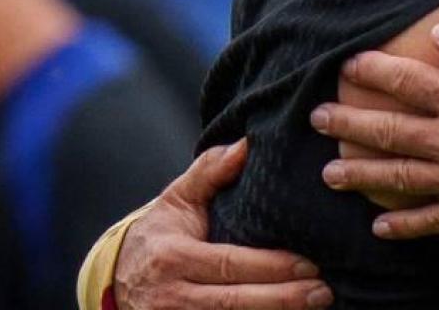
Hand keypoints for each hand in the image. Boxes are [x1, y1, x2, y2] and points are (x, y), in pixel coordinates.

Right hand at [112, 140, 330, 309]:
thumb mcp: (176, 199)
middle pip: (233, 302)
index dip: (270, 267)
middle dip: (282, 299)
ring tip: (315, 306)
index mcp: (173, 257)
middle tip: (323, 292)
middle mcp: (172, 296)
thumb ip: (210, 172)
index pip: (228, 264)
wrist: (115, 278)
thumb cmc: (158, 234)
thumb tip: (246, 145)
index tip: (309, 266)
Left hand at [310, 24, 438, 238]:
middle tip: (316, 117)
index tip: (348, 65)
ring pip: (400, 178)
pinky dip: (404, 225)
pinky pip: (433, 220)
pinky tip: (380, 227)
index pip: (408, 81)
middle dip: (349, 122)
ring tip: (330, 173)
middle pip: (390, 131)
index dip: (375, 71)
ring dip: (361, 174)